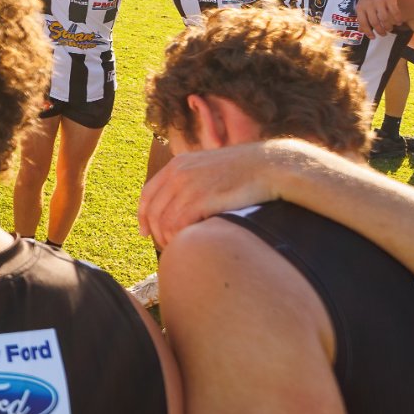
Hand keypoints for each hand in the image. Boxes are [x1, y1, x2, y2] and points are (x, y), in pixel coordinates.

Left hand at [137, 139, 310, 248]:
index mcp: (178, 164)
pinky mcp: (201, 199)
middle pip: (152, 210)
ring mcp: (188, 186)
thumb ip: (193, 180)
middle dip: (155, 233)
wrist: (271, 166)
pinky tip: (189, 244)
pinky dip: (179, 238)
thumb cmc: (247, 171)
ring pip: (163, 221)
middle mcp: (178, 173)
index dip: (143, 216)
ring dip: (167, 240)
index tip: (146, 232)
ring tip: (179, 249)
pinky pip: (177, 225)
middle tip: (165, 247)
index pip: (148, 193)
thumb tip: (184, 203)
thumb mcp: (211, 167)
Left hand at [356, 0, 401, 37]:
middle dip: (380, 31)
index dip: (368, 32)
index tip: (373, 37)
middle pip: (375, 23)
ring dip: (388, 26)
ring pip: (385, 19)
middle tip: (384, 34)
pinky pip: (395, 12)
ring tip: (390, 28)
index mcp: (360, 7)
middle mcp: (369, 4)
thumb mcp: (363, 5)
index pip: (363, 23)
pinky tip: (398, 22)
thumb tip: (360, 31)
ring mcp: (379, 0)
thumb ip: (363, 17)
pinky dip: (397, 19)